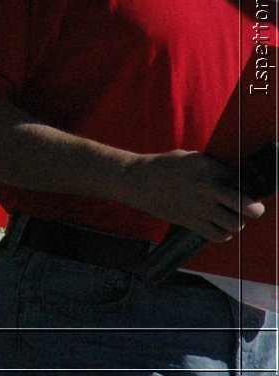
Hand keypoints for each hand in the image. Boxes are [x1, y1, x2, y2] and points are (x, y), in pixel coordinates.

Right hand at [126, 149, 265, 240]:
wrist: (137, 180)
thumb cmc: (164, 167)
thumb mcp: (189, 158)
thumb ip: (211, 168)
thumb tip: (233, 179)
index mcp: (206, 168)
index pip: (239, 180)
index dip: (244, 186)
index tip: (242, 189)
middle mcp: (206, 188)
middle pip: (245, 205)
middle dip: (255, 209)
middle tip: (254, 209)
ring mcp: (199, 207)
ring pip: (235, 223)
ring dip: (236, 222)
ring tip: (231, 218)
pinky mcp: (190, 221)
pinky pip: (218, 235)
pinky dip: (223, 234)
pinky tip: (219, 227)